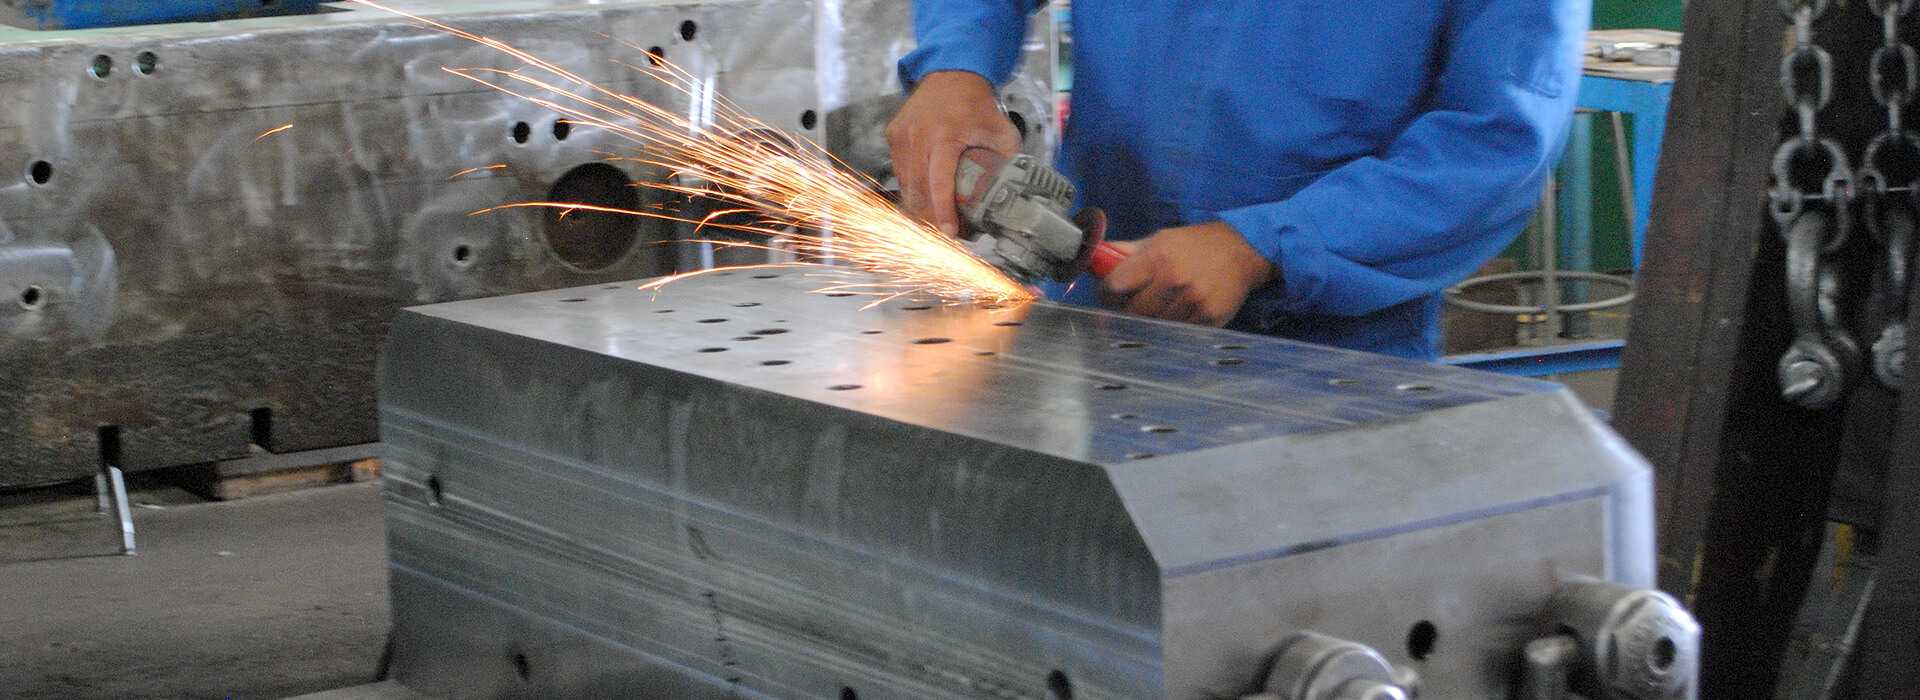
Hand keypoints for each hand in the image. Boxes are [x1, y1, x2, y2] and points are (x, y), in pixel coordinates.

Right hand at [885, 71, 1020, 236]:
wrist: (951, 73)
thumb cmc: (976, 103)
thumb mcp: (1001, 130)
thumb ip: (1008, 160)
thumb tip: (1015, 191)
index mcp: (944, 136)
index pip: (939, 182)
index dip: (943, 211)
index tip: (951, 232)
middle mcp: (918, 136)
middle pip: (918, 190)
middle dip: (932, 217)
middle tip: (949, 232)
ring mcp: (902, 137)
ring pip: (906, 185)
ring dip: (921, 207)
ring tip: (939, 220)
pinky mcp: (893, 137)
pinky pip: (901, 172)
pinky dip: (913, 189)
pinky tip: (926, 200)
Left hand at [1098, 222, 1277, 326]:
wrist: (1242, 251)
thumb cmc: (1196, 244)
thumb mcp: (1160, 239)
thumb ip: (1127, 251)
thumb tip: (1097, 257)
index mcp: (1157, 257)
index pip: (1114, 286)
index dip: (1107, 292)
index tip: (1109, 293)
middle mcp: (1174, 281)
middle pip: (1132, 312)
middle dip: (1125, 309)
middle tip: (1129, 304)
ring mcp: (1192, 302)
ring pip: (1154, 326)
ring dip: (1149, 321)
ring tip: (1156, 307)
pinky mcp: (1208, 319)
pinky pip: (1177, 332)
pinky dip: (1171, 327)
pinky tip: (1176, 313)